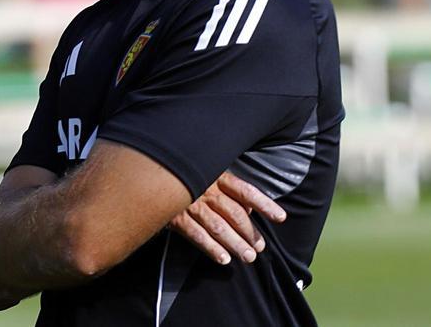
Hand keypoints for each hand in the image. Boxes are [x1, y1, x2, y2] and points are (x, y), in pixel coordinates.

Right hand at [170, 171, 285, 264]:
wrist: (149, 174)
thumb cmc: (183, 173)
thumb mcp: (206, 172)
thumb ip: (227, 188)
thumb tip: (248, 209)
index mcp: (216, 175)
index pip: (246, 191)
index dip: (264, 204)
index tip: (280, 217)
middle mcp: (205, 189)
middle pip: (234, 214)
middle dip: (249, 233)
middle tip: (259, 248)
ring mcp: (190, 203)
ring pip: (218, 227)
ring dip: (235, 244)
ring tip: (248, 258)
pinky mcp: (174, 216)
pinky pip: (196, 235)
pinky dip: (211, 248)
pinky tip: (223, 259)